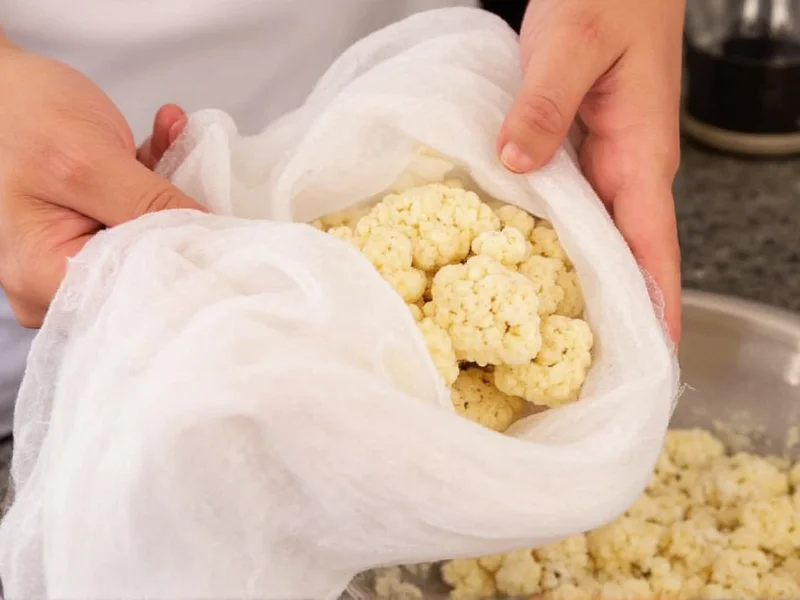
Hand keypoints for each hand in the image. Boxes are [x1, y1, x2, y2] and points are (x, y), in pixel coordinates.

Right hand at [0, 40, 203, 327]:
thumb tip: (210, 237)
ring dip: (170, 186)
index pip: (133, 293)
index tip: (221, 229)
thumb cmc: (16, 114)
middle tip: (198, 170)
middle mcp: (54, 277)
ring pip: (147, 237)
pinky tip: (164, 135)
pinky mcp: (90, 230)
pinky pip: (138, 214)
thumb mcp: (85, 159)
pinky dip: (155, 177)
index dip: (182, 262)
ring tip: (175, 137)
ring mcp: (72, 253)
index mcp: (43, 275)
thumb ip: (149, 204)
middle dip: (178, 216)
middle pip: (143, 268)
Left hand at [499, 0, 683, 342]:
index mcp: (641, 155)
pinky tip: (528, 265)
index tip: (649, 360)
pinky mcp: (582, 154)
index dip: (653, 306)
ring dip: (582, 284)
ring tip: (550, 336)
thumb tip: (517, 164)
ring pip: (597, 239)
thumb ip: (543, 105)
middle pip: (626, 258)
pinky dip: (556, 242)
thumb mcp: (571, 42)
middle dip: (613, 314)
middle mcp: (629, 170)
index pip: (653, 248)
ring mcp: (607, 165)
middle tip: (580, 368)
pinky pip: (571, 211)